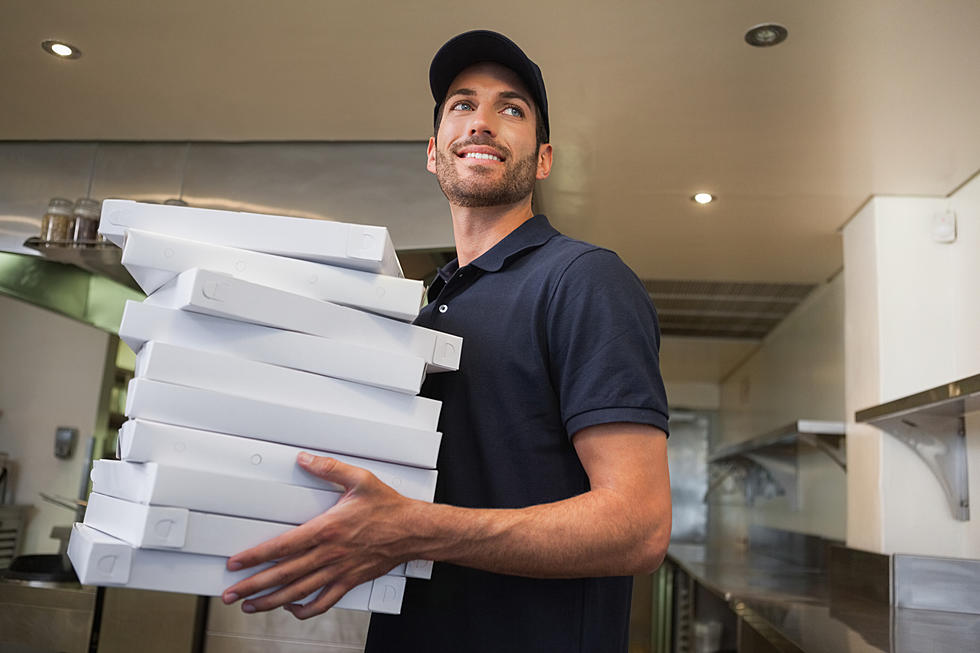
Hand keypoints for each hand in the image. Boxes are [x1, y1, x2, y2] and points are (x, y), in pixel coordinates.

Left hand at [221, 453, 417, 618]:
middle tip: (231, 593)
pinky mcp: (350, 581)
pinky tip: (292, 609)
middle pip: (283, 575)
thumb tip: (306, 459)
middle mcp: (329, 554)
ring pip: (298, 593)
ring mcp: (339, 571)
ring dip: (271, 602)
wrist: (414, 530)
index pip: (282, 547)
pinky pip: (324, 602)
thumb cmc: (389, 508)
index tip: (236, 563)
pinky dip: (305, 610)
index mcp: (327, 530)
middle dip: (253, 586)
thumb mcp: (359, 480)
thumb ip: (329, 468)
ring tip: (251, 606)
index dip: (255, 557)